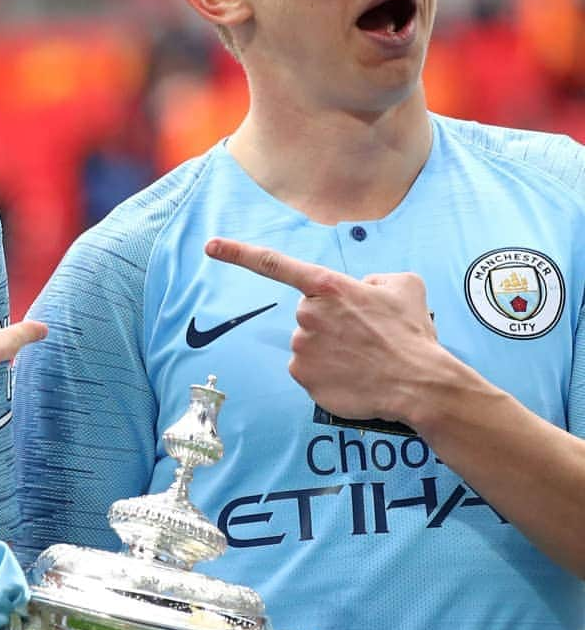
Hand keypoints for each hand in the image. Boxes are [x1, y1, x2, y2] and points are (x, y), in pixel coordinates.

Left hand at [205, 238, 438, 424]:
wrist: (419, 384)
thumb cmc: (411, 334)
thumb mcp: (404, 286)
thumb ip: (374, 279)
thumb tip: (361, 287)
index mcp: (327, 286)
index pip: (274, 264)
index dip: (238, 253)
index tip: (210, 245)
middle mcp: (306, 313)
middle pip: (309, 314)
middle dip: (330, 323)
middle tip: (364, 337)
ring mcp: (301, 346)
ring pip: (308, 343)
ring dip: (330, 349)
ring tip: (363, 358)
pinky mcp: (301, 376)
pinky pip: (308, 370)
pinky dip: (327, 373)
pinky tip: (352, 376)